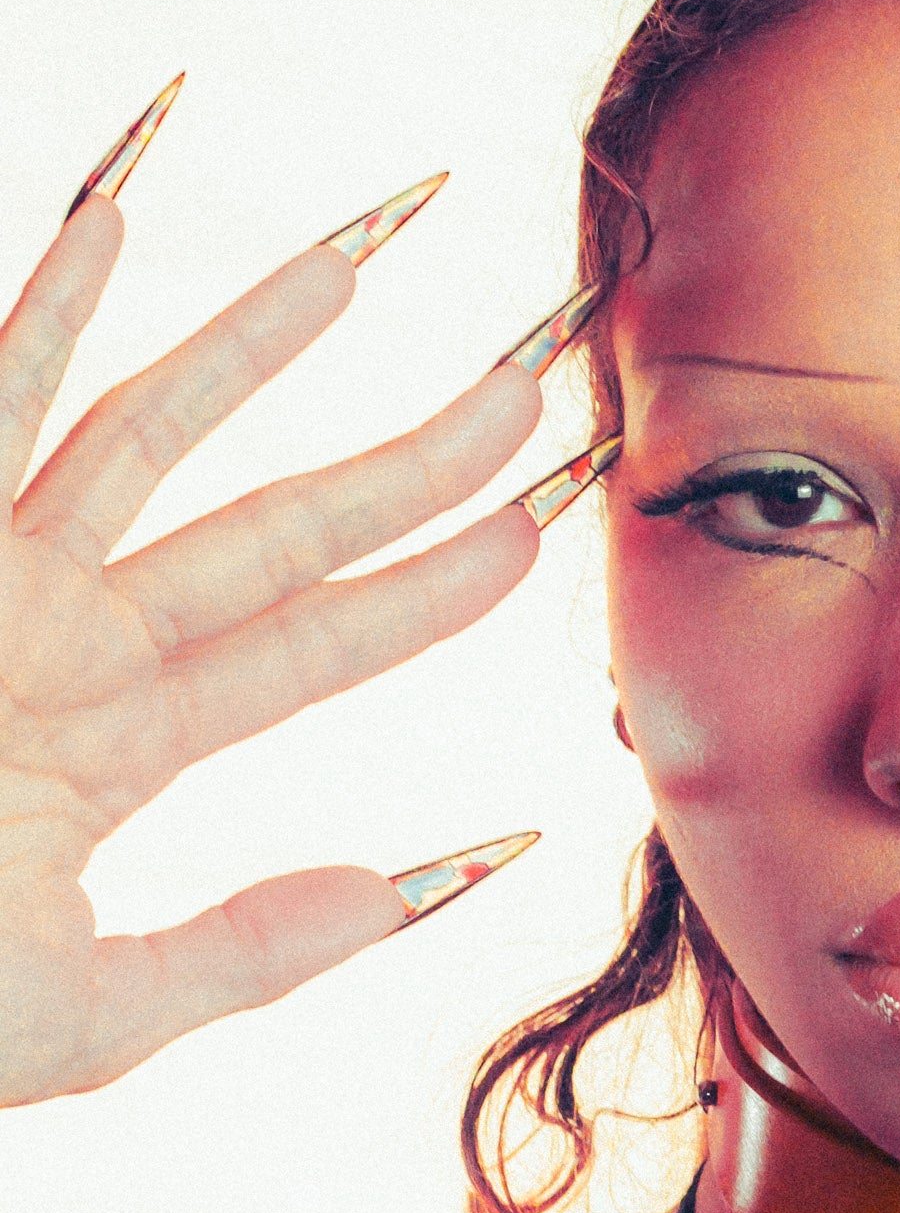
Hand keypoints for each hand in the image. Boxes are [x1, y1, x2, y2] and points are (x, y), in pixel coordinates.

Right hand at [0, 189, 543, 1106]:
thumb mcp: (86, 1005)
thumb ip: (248, 950)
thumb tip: (409, 891)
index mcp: (122, 737)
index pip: (317, 637)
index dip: (432, 585)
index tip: (537, 528)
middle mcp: (70, 637)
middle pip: (283, 524)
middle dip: (411, 457)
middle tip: (531, 385)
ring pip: (149, 427)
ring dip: (259, 340)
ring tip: (370, 252)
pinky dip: (46, 303)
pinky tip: (118, 207)